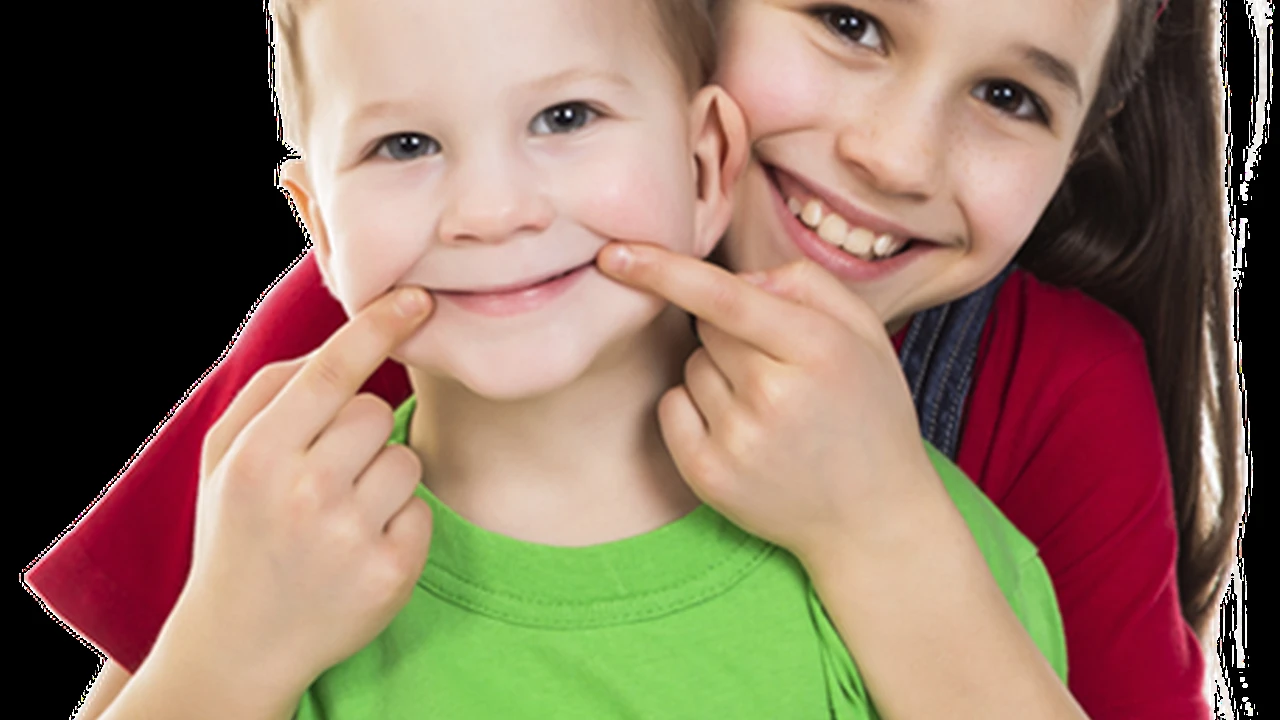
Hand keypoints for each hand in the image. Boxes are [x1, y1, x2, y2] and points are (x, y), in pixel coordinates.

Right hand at [164, 286, 436, 701]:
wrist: (240, 642)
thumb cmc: (238, 532)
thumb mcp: (224, 459)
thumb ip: (271, 393)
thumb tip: (340, 341)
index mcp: (259, 455)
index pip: (331, 373)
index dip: (378, 328)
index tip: (417, 299)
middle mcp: (305, 492)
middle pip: (377, 413)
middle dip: (361, 433)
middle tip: (325, 476)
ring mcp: (350, 536)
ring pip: (406, 459)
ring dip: (383, 478)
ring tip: (341, 514)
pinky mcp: (391, 573)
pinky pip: (423, 510)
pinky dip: (400, 523)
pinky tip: (361, 547)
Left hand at [597, 243, 940, 566]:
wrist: (874, 519)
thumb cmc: (867, 412)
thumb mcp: (864, 334)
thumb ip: (805, 284)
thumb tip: (739, 278)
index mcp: (818, 349)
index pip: (724, 296)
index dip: (664, 269)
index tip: (614, 252)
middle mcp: (774, 395)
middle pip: (705, 325)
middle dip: (730, 332)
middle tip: (779, 369)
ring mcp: (738, 440)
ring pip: (690, 366)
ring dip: (717, 373)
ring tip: (769, 407)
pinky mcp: (709, 475)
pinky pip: (672, 407)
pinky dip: (694, 408)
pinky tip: (740, 431)